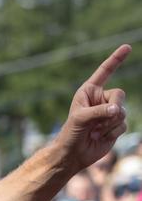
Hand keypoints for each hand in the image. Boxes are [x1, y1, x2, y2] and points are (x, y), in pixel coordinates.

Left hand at [55, 44, 130, 171]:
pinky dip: (111, 132)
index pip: (104, 72)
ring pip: (122, 111)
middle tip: (99, 120)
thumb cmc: (71, 133)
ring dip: (108, 124)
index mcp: (89, 91)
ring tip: (94, 131)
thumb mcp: (81, 119)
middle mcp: (101, 99)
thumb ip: (99, 112)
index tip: (127, 47)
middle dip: (112, 108)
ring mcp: (109, 112)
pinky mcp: (115, 125)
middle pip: (120, 94)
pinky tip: (99, 137)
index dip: (116, 59)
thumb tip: (117, 110)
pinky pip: (123, 124)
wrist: (73, 153)